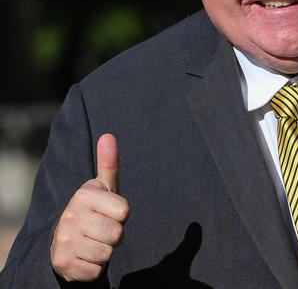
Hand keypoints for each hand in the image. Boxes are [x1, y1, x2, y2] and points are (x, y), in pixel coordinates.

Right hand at [50, 133, 129, 281]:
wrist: (63, 240)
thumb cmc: (94, 210)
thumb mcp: (103, 187)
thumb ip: (109, 163)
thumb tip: (108, 135)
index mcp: (84, 195)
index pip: (125, 211)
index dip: (121, 215)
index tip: (108, 212)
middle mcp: (70, 216)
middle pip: (118, 234)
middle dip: (114, 235)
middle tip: (101, 230)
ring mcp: (64, 241)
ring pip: (107, 253)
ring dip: (105, 251)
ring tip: (92, 242)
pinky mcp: (63, 263)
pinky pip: (96, 271)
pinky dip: (94, 267)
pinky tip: (84, 256)